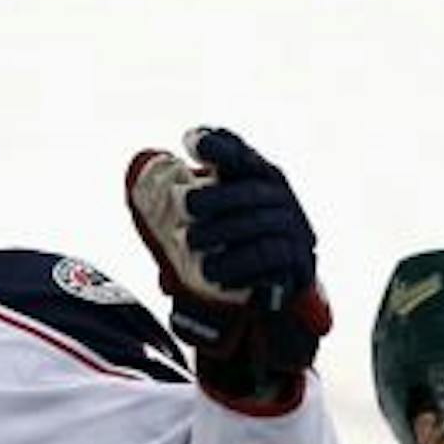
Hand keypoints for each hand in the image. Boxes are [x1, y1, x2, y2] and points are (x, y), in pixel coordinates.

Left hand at [127, 127, 331, 411]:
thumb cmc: (231, 254)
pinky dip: (240, 265)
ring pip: (261, 225)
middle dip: (220, 196)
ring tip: (194, 245)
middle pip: (252, 191)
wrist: (270, 303)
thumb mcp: (209, 225)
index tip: (190, 141)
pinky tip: (215, 275)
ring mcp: (295, 232)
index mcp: (260, 182)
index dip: (220, 146)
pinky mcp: (298, 266)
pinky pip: (270, 261)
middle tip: (188, 206)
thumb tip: (145, 167)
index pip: (243, 155)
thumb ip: (187, 201)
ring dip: (226, 232)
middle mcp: (282, 201)